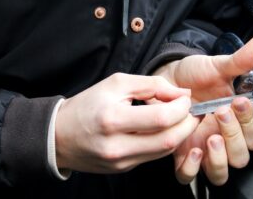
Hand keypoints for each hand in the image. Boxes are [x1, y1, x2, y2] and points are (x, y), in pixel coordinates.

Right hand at [55, 73, 198, 173]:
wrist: (59, 135)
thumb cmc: (88, 104)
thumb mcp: (117, 83)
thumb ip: (152, 85)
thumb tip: (181, 93)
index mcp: (112, 119)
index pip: (161, 118)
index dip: (181, 108)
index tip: (186, 98)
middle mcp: (117, 146)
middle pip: (168, 140)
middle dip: (188, 123)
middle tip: (194, 110)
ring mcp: (120, 161)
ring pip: (164, 151)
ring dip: (181, 134)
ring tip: (183, 118)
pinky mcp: (123, 169)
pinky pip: (153, 156)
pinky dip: (166, 141)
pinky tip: (166, 129)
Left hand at [152, 35, 252, 184]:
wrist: (166, 77)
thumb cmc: (194, 74)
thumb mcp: (217, 66)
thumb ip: (241, 60)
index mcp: (236, 120)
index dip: (250, 122)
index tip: (238, 100)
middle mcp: (222, 138)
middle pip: (241, 157)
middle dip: (234, 137)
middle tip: (221, 113)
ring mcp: (202, 148)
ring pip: (220, 172)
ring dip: (218, 158)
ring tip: (209, 136)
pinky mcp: (180, 154)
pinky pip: (189, 176)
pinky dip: (192, 169)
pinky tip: (191, 149)